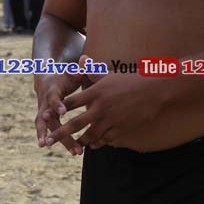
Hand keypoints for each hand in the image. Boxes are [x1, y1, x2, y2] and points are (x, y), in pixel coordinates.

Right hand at [34, 59, 91, 155]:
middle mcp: (44, 102)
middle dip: (58, 130)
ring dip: (59, 140)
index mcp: (52, 90)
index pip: (53, 97)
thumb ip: (78, 68)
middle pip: (48, 118)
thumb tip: (83, 59)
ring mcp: (43, 112)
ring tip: (74, 152)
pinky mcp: (45, 120)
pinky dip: (56, 141)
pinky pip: (49, 131)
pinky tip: (72, 151)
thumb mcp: (71, 71)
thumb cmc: (64, 76)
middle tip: (67, 137)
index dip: (56, 104)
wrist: (46, 79)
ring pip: (47, 128)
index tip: (62, 111)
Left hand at [42, 67, 170, 150]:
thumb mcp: (109, 74)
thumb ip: (92, 70)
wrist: (155, 89)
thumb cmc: (130, 80)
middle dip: (60, 133)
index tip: (47, 114)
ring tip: (73, 146)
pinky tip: (92, 145)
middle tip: (48, 141)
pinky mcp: (122, 127)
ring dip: (80, 141)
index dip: (58, 109)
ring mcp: (111, 119)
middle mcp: (100, 107)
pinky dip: (98, 143)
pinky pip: (106, 139)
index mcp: (95, 92)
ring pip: (90, 135)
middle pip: (75, 123)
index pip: (71, 102)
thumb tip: (81, 58)